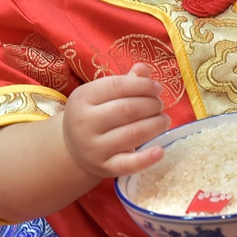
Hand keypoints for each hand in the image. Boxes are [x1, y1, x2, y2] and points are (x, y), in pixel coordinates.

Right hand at [63, 63, 169, 178]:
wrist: (72, 149)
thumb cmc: (93, 114)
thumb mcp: (101, 94)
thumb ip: (124, 81)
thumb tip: (144, 69)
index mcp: (83, 98)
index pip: (118, 86)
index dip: (143, 85)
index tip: (158, 88)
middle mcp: (85, 123)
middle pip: (128, 110)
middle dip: (152, 105)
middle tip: (160, 105)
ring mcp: (93, 148)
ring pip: (133, 134)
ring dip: (156, 125)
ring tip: (164, 120)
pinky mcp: (104, 168)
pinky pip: (128, 165)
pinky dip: (146, 159)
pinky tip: (160, 151)